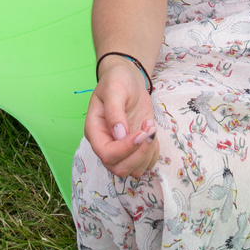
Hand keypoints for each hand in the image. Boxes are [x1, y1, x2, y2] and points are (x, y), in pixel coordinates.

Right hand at [83, 55, 159, 179]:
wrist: (127, 80)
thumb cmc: (117, 81)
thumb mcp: (114, 89)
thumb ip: (115, 111)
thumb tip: (119, 134)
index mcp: (95, 131)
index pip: (106, 154)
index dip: (125, 148)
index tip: (142, 132)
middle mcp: (106, 144)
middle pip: (119, 168)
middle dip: (139, 154)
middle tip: (149, 130)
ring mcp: (120, 149)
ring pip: (134, 170)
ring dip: (148, 153)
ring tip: (150, 128)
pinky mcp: (135, 148)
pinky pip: (146, 164)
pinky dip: (154, 153)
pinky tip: (152, 134)